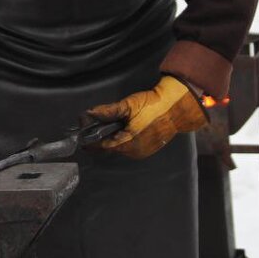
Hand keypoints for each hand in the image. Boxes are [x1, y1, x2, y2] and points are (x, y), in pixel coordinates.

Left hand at [86, 75, 206, 159]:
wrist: (176, 108)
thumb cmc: (152, 106)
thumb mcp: (128, 105)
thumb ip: (108, 111)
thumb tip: (88, 114)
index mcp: (128, 143)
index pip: (103, 147)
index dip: (92, 144)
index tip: (82, 141)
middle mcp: (134, 152)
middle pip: (112, 148)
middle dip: (102, 141)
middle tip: (93, 131)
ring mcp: (142, 152)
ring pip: (121, 149)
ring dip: (114, 141)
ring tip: (108, 130)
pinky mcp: (149, 149)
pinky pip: (131, 148)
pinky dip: (124, 141)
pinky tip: (123, 131)